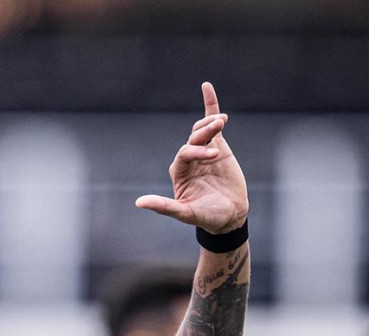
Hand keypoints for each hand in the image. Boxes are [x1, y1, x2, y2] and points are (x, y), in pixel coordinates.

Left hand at [136, 82, 248, 233]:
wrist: (229, 215)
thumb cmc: (206, 216)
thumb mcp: (185, 213)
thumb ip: (163, 206)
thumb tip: (139, 202)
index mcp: (179, 171)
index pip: (184, 153)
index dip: (197, 151)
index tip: (214, 156)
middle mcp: (188, 159)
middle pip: (193, 139)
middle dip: (205, 135)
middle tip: (220, 137)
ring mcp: (203, 151)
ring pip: (201, 130)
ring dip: (209, 123)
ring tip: (221, 121)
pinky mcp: (218, 147)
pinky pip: (211, 123)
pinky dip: (210, 105)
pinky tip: (206, 87)